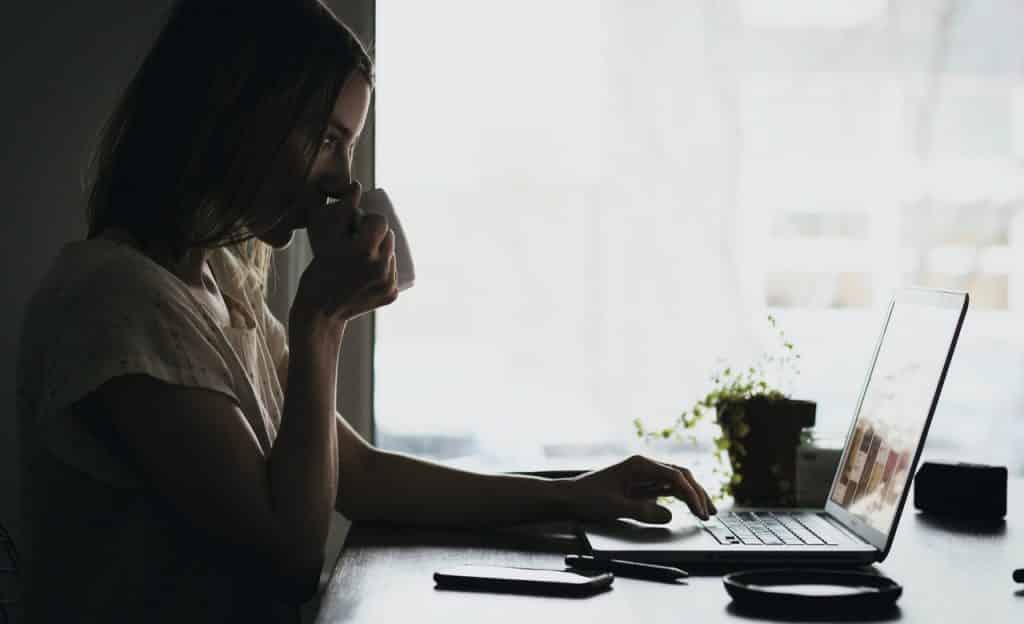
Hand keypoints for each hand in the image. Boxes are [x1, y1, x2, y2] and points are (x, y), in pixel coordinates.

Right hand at [293, 181, 398, 324]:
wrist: (320, 310)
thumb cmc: (318, 268)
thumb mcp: (325, 237)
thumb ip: (341, 209)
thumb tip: (358, 185)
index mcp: (364, 250)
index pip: (380, 221)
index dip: (368, 221)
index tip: (356, 227)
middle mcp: (381, 267)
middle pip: (389, 237)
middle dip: (376, 236)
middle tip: (358, 242)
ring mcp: (389, 283)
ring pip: (392, 254)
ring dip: (382, 251)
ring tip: (362, 258)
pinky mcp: (392, 295)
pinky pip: (393, 272)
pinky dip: (384, 270)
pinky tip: (368, 273)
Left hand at [565, 455, 715, 523]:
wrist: (569, 496)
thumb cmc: (588, 498)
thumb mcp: (615, 507)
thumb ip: (643, 511)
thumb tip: (669, 514)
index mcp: (639, 465)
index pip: (675, 476)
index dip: (691, 494)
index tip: (700, 511)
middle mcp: (644, 465)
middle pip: (681, 475)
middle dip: (698, 493)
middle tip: (710, 513)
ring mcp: (643, 473)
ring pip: (676, 481)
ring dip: (692, 494)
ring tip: (706, 510)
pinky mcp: (641, 483)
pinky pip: (666, 487)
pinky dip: (680, 497)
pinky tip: (689, 506)